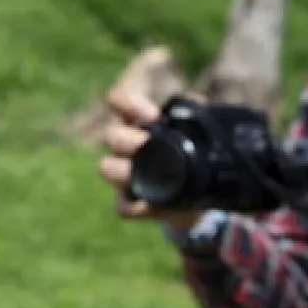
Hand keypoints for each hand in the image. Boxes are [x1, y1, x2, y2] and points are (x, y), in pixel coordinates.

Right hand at [94, 89, 203, 230]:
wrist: (201, 195)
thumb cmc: (193, 154)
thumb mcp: (199, 131)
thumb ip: (196, 115)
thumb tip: (195, 103)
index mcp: (140, 122)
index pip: (119, 101)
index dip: (126, 102)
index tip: (150, 114)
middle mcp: (128, 146)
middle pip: (110, 136)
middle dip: (125, 139)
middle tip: (144, 144)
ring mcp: (126, 176)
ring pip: (106, 168)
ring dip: (122, 170)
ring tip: (143, 174)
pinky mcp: (131, 203)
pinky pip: (122, 206)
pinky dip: (136, 206)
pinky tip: (151, 204)